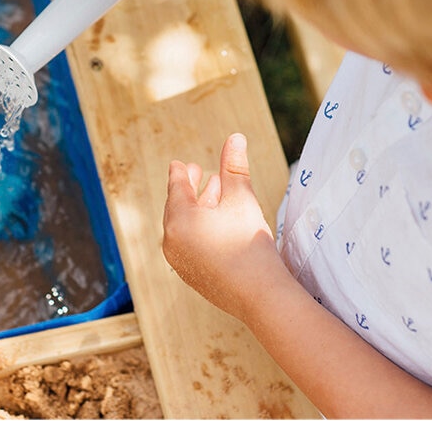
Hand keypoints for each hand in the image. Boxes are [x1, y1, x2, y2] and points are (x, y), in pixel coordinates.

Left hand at [162, 133, 282, 320]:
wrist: (259, 295)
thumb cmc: (249, 243)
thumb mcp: (241, 199)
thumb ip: (234, 167)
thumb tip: (235, 137)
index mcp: (178, 220)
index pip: (176, 189)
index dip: (180, 173)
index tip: (180, 164)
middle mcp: (172, 242)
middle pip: (177, 208)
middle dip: (189, 189)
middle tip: (194, 173)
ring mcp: (180, 262)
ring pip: (184, 227)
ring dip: (196, 209)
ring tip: (211, 195)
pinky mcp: (192, 276)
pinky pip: (189, 246)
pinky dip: (198, 230)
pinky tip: (215, 225)